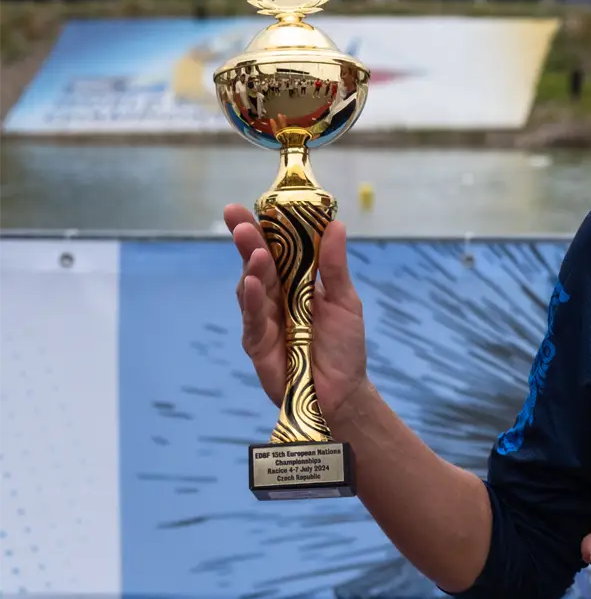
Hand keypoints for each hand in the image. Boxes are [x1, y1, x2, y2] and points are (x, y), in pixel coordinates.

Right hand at [225, 205, 370, 420]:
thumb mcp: (346, 301)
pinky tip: (251, 283)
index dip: (264, 228)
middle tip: (237, 219)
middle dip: (247, 241)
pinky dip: (251, 299)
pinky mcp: (256, 344)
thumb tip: (335, 225)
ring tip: (256, 249)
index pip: (277, 249)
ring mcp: (263, 320)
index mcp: (297, 283)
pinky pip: (251, 318)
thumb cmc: (344, 346)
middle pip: (257, 263)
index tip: (250, 205)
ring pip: (250, 287)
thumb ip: (335, 267)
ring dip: (252, 267)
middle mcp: (275, 297)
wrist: (342, 393)